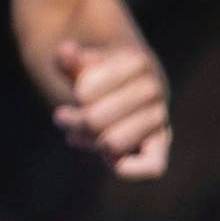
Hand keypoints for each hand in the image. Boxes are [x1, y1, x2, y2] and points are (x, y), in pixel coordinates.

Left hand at [53, 38, 170, 179]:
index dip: (76, 97)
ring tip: (73, 135)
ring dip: (89, 142)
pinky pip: (153, 167)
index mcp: (136, 61)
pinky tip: (108, 161)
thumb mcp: (78, 63)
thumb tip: (65, 51)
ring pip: (113, 143)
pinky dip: (128, 169)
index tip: (75, 94)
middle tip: (60, 117)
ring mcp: (159, 118)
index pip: (89, 92)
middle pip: (96, 119)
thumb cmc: (95, 73)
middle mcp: (154, 89)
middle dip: (75, 121)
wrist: (122, 85)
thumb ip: (67, 59)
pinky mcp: (159, 144)